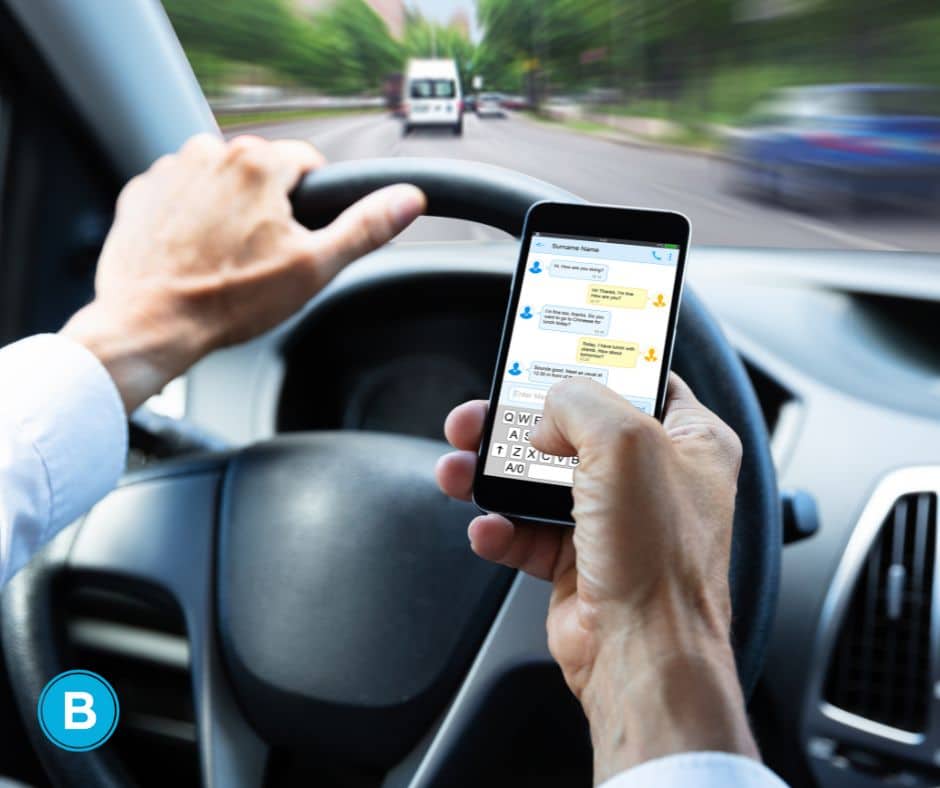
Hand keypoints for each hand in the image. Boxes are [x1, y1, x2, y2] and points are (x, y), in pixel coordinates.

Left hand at [62, 134, 424, 411]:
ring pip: (222, 181)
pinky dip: (191, 216)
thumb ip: (365, 227)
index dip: (313, 203)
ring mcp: (171, 169)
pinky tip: (194, 253)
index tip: (299, 235)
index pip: (307, 162)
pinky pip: (183, 193)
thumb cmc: (227, 299)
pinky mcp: (143, 190)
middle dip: (269, 207)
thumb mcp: (313, 267)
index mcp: (258, 163)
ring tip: (225, 257)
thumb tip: (408, 200)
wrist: (149, 323)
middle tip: (261, 256)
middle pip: (263, 172)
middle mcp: (211, 151)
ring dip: (229, 208)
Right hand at [436, 375, 758, 780]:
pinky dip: (500, 528)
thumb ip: (578, 401)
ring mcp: (613, 520)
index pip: (640, 380)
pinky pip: (526, 531)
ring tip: (459, 468)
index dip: (594, 363)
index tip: (552, 353)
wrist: (639, 655)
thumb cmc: (659, 559)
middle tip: (480, 415)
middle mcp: (652, 478)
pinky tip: (488, 527)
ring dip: (492, 473)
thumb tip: (546, 413)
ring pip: (538, 478)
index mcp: (689, 441)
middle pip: (572, 428)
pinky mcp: (578, 559)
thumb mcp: (623, 443)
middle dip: (517, 422)